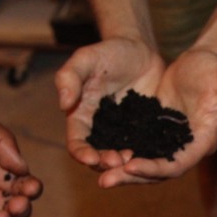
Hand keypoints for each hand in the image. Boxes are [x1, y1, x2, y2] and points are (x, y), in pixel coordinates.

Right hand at [55, 37, 165, 175]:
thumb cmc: (109, 52)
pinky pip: (144, 150)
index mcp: (82, 118)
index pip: (77, 143)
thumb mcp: (86, 58)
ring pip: (121, 159)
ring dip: (125, 165)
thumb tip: (64, 104)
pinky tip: (152, 157)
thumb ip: (70, 77)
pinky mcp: (143, 133)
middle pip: (98, 157)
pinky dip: (145, 157)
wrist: (140, 51)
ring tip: (133, 160)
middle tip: (118, 161)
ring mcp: (123, 134)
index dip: (82, 154)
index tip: (91, 158)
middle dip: (106, 164)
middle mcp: (101, 131)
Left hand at [95, 48, 216, 186]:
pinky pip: (135, 152)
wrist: (200, 60)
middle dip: (131, 177)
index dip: (155, 168)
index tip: (131, 165)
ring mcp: (168, 145)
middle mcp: (184, 150)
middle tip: (104, 181)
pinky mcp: (153, 136)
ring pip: (143, 166)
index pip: (177, 164)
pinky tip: (97, 156)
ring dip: (122, 172)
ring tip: (98, 174)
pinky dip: (119, 157)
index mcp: (202, 142)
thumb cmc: (216, 69)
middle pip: (157, 173)